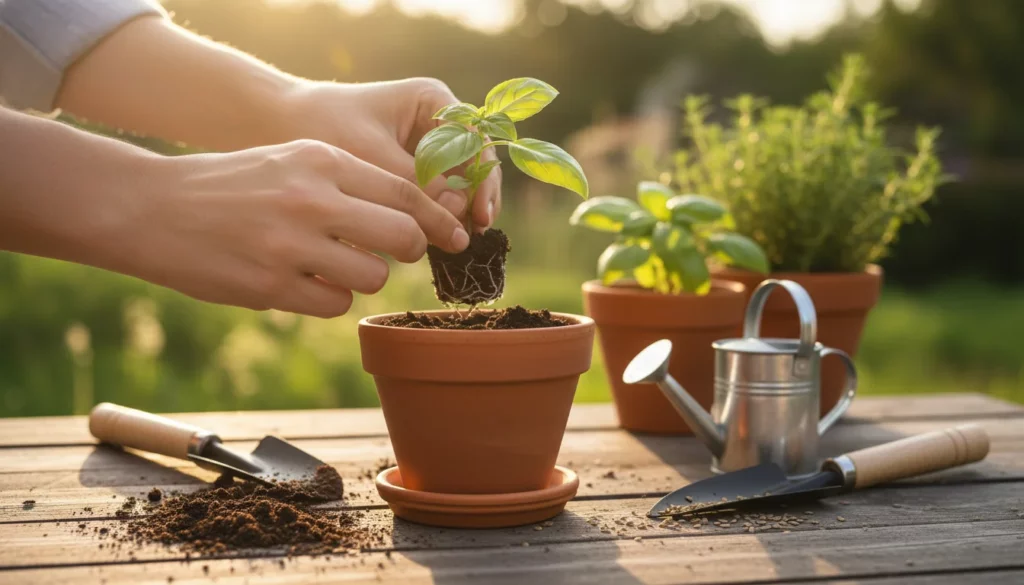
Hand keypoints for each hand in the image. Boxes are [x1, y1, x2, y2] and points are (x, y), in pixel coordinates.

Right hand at [130, 139, 468, 316]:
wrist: (153, 207)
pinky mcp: (270, 287)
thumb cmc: (233, 183)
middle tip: (396, 253)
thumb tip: (411, 218)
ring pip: (371, 278)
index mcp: (321, 160)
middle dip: (410, 250)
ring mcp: (290, 245)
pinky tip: (301, 282)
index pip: (406, 190)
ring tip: (331, 265)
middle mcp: (311, 199)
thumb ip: (348, 181)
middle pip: (402, 236)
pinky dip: (328, 298)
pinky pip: (334, 305)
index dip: (439, 218)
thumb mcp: (291, 158)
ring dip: (363, 278)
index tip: (455, 235)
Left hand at [285, 78, 502, 231]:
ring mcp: (427, 148)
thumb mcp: (368, 156)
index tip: (478, 215)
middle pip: (475, 167)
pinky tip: (434, 243)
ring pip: (459, 186)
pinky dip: (438, 219)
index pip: (477, 142)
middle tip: (469, 237)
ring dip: (459, 214)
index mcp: (433, 101)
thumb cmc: (320, 127)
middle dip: (476, 202)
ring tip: (453, 245)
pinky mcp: (411, 172)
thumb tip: (456, 216)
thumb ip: (413, 184)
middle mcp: (438, 122)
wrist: (276, 124)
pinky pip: (436, 197)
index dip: (483, 181)